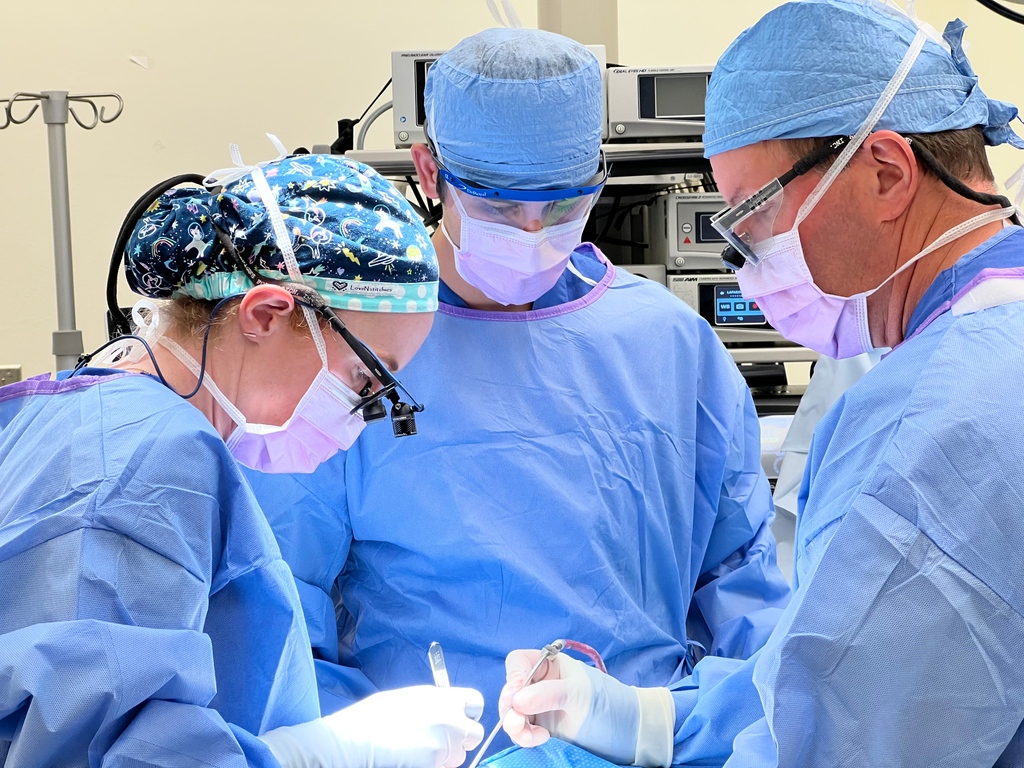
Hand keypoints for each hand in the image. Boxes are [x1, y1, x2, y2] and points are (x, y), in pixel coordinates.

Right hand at [260, 685, 484, 767]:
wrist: (356, 740)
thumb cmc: (375, 715)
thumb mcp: (409, 697)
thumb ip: (434, 702)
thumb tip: (445, 708)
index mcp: (443, 697)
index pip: (476, 702)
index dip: (467, 711)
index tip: (458, 717)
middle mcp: (451, 720)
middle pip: (475, 733)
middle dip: (462, 738)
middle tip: (441, 740)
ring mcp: (446, 746)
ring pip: (459, 756)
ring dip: (447, 755)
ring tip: (420, 750)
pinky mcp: (436, 765)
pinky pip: (444, 767)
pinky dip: (434, 765)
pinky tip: (414, 759)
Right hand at [499, 651, 674, 767]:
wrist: (625, 733)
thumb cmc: (606, 703)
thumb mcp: (578, 694)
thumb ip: (548, 694)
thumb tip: (516, 701)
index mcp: (549, 665)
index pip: (519, 661)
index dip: (513, 675)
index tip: (516, 693)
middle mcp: (539, 683)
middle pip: (510, 689)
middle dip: (510, 706)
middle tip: (517, 721)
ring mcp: (538, 706)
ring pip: (512, 712)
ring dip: (514, 724)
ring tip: (529, 735)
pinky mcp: (540, 727)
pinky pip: (521, 730)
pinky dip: (523, 736)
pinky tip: (538, 739)